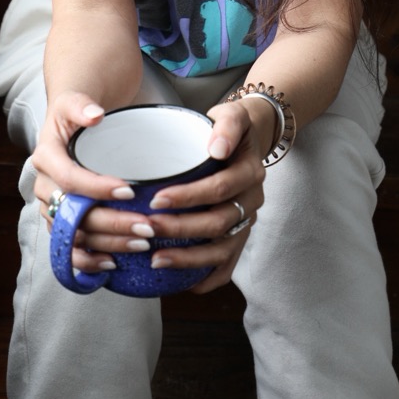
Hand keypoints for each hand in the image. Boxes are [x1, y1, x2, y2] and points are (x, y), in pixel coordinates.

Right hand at [31, 92, 158, 273]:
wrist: (66, 127)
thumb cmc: (74, 113)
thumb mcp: (74, 101)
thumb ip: (81, 105)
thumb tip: (95, 114)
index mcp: (45, 157)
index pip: (69, 178)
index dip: (97, 187)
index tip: (129, 189)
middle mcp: (44, 186)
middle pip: (75, 213)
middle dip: (112, 222)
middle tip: (146, 226)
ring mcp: (50, 208)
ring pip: (75, 235)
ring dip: (108, 243)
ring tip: (141, 243)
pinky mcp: (58, 222)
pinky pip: (68, 249)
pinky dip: (88, 261)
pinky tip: (113, 263)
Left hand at [140, 100, 267, 292]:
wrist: (249, 139)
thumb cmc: (230, 127)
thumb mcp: (233, 114)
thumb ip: (228, 125)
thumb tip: (217, 148)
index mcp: (249, 171)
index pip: (219, 188)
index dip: (189, 196)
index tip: (157, 199)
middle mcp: (252, 200)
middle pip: (218, 222)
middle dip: (180, 228)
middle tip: (147, 228)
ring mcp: (247, 221)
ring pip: (222, 250)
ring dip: (190, 259)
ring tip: (157, 260)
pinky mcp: (239, 235)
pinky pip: (228, 264)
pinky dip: (208, 277)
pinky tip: (184, 284)